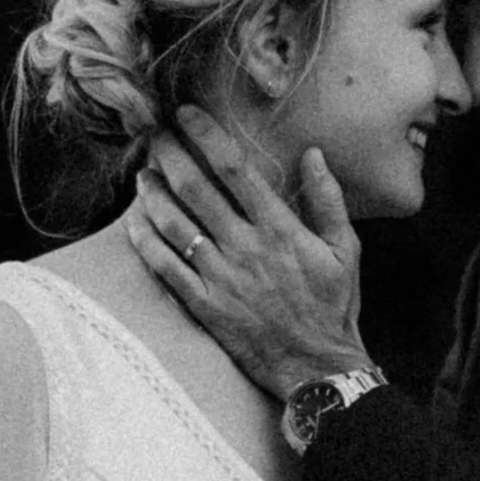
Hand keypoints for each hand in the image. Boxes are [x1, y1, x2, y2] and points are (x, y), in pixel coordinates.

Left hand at [125, 108, 369, 399]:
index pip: (234, 168)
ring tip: (142, 172)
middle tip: (154, 134)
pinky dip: (144, 240)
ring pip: (173, 224)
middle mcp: (244, 247)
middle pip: (194, 188)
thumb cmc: (334, 306)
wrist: (317, 366)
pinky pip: (164, 267)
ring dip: (152, 192)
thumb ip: (328, 199)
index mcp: (279, 228)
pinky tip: (134, 220)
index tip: (186, 113)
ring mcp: (220, 277)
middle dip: (169, 154)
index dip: (206, 135)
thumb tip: (313, 154)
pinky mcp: (204, 305)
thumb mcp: (345, 250)